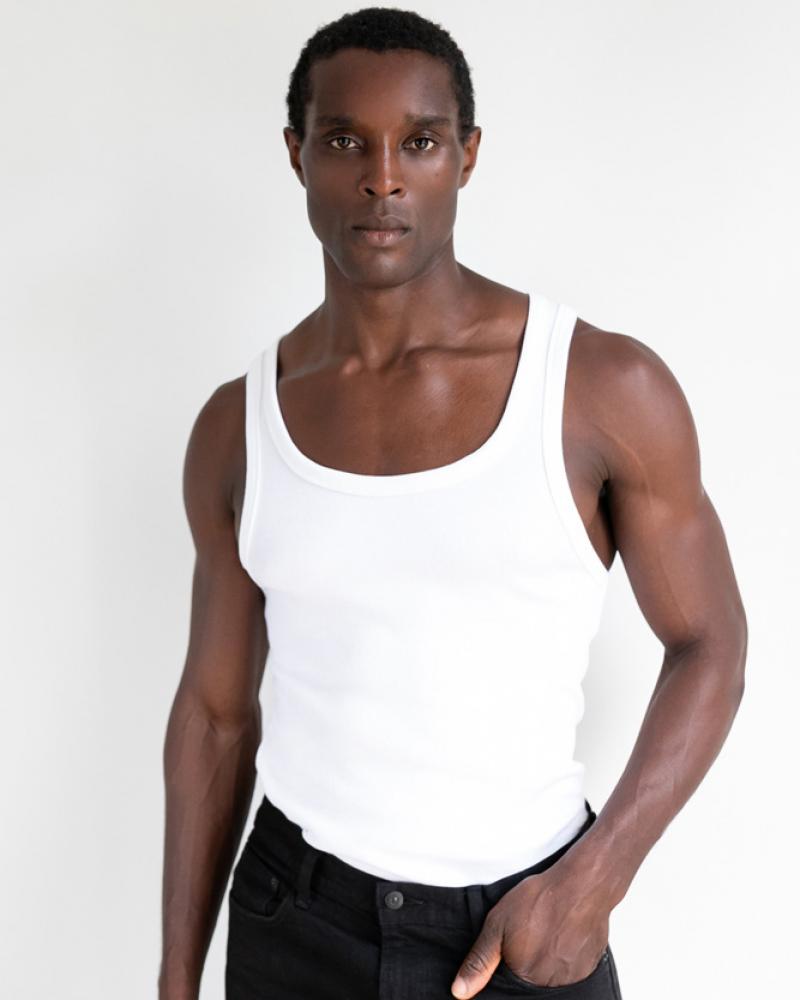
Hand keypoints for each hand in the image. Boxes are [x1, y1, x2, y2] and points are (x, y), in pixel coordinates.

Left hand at [450, 856, 611, 997]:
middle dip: (525, 967)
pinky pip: (570, 975)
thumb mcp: (497, 924)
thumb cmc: (538, 900)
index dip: (507, 968)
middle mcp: (548, 986)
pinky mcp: (588, 971)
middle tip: (531, 938)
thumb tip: (459, 991)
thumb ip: (479, 961)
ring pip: (549, 981)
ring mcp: (571, 981)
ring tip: (545, 936)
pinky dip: (563, 961)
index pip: (508, 990)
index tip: (513, 950)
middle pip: (529, 986)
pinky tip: (561, 939)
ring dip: (545, 965)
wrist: (580, 885)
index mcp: (524, 977)